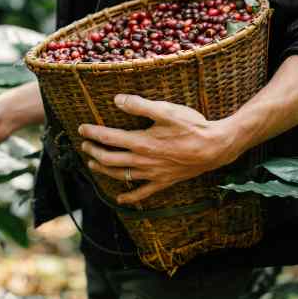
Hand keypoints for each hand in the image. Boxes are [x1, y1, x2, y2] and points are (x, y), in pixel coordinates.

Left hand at [78, 94, 241, 204]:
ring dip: (103, 170)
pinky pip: (142, 193)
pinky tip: (120, 199)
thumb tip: (117, 99)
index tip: (81, 129)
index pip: (109, 138)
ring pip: (121, 175)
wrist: (215, 147)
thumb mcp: (166, 110)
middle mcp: (143, 161)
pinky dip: (129, 197)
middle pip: (110, 159)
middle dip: (93, 152)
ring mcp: (152, 174)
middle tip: (84, 146)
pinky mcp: (163, 182)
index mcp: (141, 142)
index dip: (92, 133)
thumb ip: (140, 105)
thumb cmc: (191, 127)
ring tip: (92, 165)